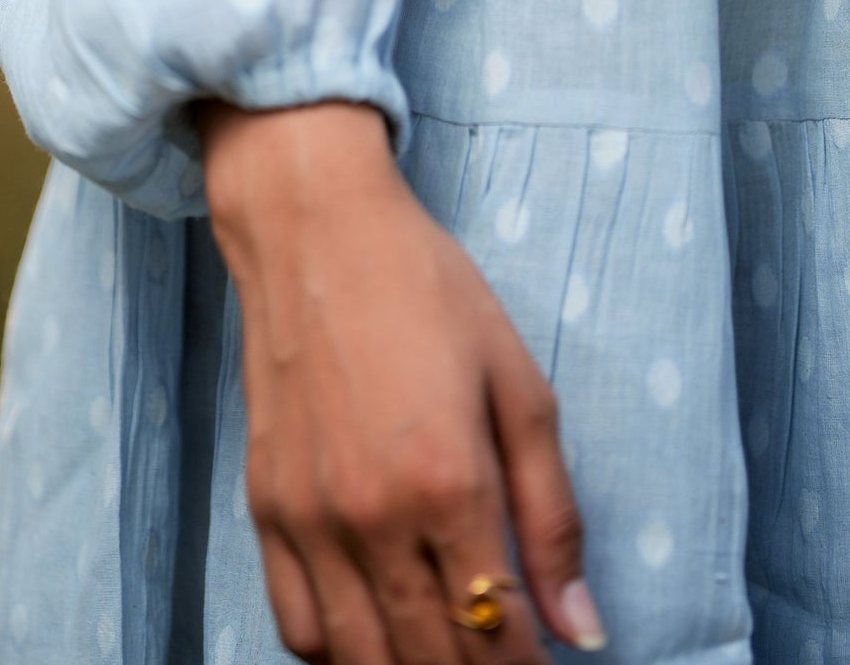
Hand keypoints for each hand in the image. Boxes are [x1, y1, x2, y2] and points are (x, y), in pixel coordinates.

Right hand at [200, 100, 605, 661]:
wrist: (315, 228)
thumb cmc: (427, 288)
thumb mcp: (518, 383)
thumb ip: (552, 514)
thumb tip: (583, 628)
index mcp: (448, 482)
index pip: (497, 635)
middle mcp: (372, 516)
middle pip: (432, 659)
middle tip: (505, 660)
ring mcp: (310, 519)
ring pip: (362, 662)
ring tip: (447, 651)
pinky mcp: (266, 509)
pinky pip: (298, 626)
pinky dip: (340, 656)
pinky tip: (378, 639)